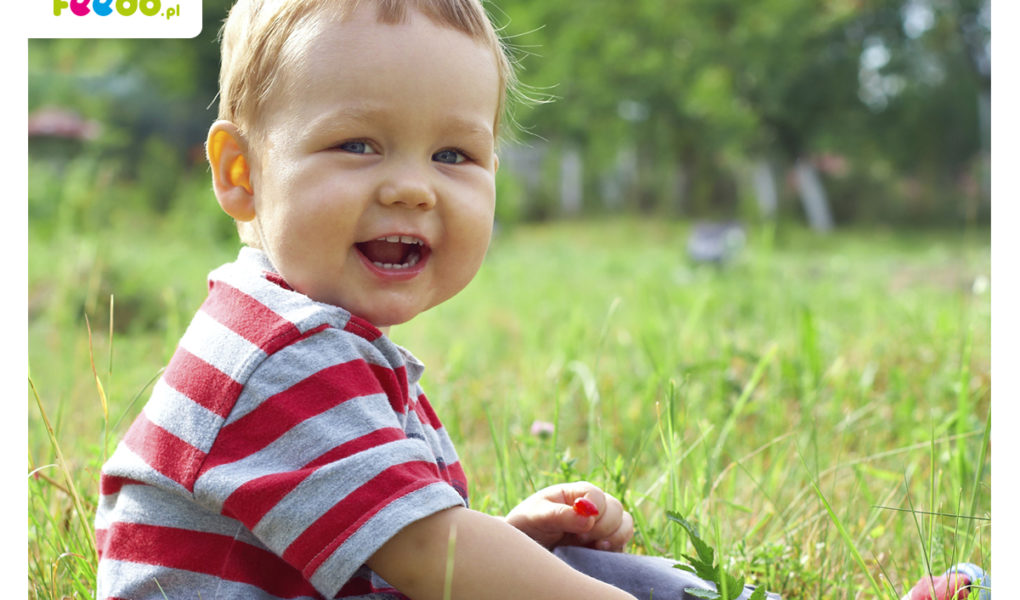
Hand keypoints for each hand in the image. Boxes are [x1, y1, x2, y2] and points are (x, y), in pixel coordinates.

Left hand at [504, 481, 633, 551]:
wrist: (525, 548)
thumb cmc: (528, 524)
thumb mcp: (537, 516)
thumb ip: (561, 515)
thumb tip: (588, 516)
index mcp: (577, 492)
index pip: (598, 496)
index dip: (594, 511)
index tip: (579, 528)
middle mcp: (593, 506)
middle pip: (616, 510)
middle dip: (602, 527)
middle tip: (580, 539)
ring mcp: (601, 525)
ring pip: (625, 525)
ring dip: (613, 538)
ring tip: (591, 547)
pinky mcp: (605, 544)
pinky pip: (622, 544)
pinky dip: (615, 549)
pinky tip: (596, 553)